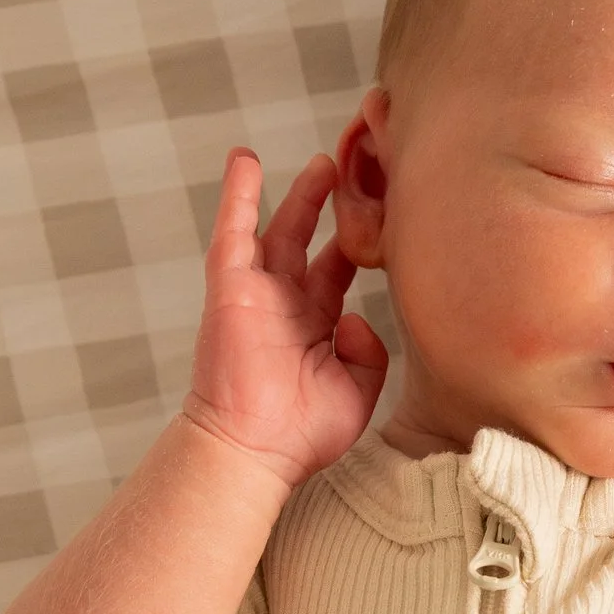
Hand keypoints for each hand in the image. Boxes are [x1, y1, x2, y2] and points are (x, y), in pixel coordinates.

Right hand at [180, 146, 389, 489]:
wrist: (254, 451)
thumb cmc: (300, 435)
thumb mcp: (356, 392)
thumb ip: (369, 354)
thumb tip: (359, 318)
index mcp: (314, 325)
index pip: (337, 271)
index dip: (358, 243)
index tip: (384, 211)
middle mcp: (285, 304)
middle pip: (309, 242)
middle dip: (329, 207)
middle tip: (353, 171)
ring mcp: (256, 294)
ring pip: (276, 231)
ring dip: (297, 196)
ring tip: (322, 162)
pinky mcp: (229, 288)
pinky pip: (232, 233)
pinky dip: (237, 196)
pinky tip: (244, 162)